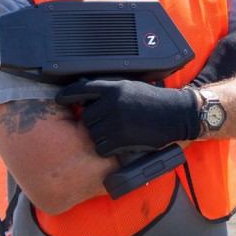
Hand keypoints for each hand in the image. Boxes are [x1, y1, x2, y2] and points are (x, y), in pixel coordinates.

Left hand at [55, 79, 199, 156]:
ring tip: (119, 132)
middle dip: (95, 123)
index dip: (67, 94)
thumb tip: (87, 97)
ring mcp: (115, 121)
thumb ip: (110, 90)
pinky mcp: (120, 139)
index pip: (82, 88)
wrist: (175, 114)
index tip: (59, 99)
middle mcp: (111, 103)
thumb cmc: (154, 100)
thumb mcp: (131, 87)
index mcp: (114, 87)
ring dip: (102, 137)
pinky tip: (121, 142)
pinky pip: (102, 147)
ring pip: (93, 134)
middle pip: (87, 117)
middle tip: (110, 124)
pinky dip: (108, 148)